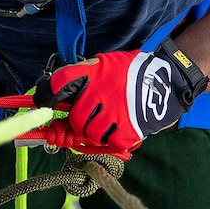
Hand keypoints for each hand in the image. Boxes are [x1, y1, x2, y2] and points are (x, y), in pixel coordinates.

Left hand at [42, 40, 207, 156]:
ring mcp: (115, 114)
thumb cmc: (131, 74)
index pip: (58, 83)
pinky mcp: (128, 131)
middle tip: (88, 119)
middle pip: (75, 118)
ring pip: (89, 133)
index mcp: (93, 73)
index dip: (45, 96)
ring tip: (105, 123)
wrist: (168, 82)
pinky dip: (110, 141)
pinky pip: (107, 143)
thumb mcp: (104, 65)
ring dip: (93, 132)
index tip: (41, 104)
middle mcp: (101, 93)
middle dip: (78, 122)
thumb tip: (49, 94)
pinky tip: (118, 130)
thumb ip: (79, 77)